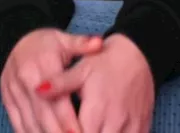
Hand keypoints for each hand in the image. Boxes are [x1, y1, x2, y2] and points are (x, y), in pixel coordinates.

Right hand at [0, 29, 103, 132]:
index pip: (57, 99)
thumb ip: (81, 44)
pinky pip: (18, 124)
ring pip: (30, 123)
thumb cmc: (45, 44)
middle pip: (43, 116)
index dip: (68, 120)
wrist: (14, 42)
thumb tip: (99, 43)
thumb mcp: (63, 39)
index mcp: (43, 65)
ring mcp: (14, 93)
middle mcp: (26, 81)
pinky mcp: (7, 102)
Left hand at [38, 34, 154, 132]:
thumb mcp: (82, 69)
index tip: (61, 130)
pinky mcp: (142, 126)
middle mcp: (115, 121)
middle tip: (72, 130)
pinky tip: (105, 131)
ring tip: (91, 130)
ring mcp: (131, 125)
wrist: (138, 55)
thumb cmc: (106, 63)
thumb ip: (60, 83)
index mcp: (97, 109)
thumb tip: (38, 90)